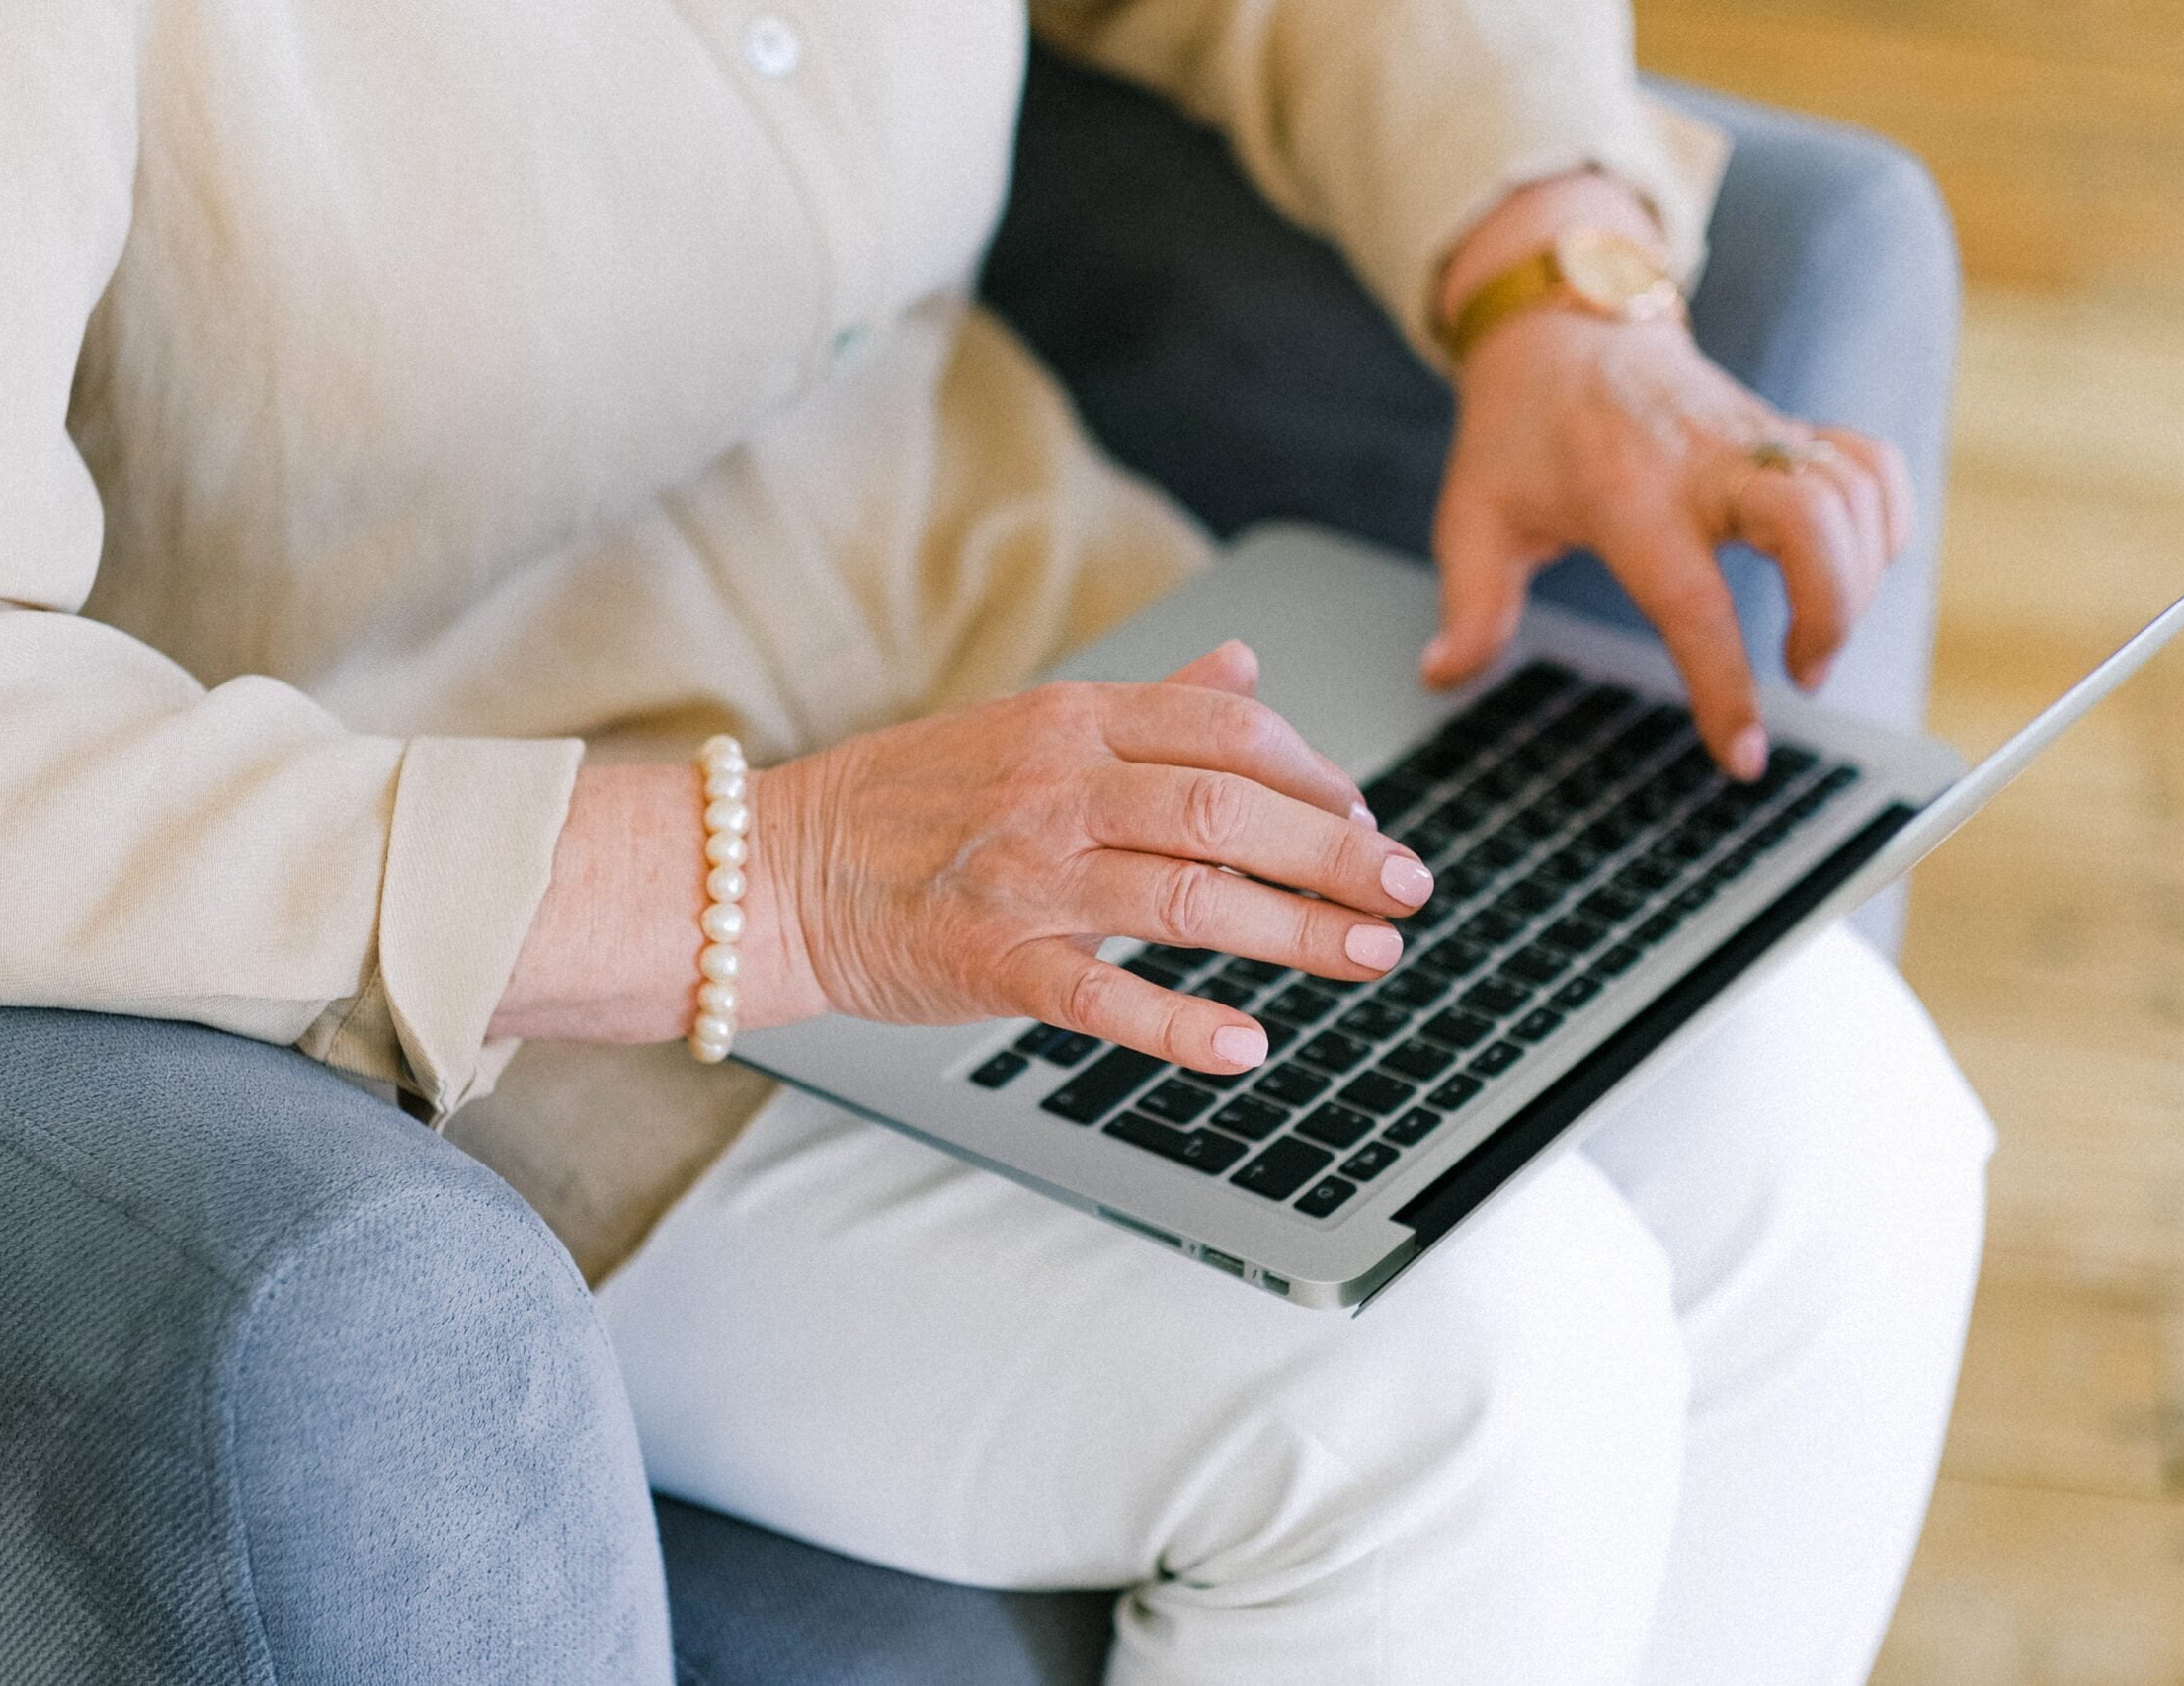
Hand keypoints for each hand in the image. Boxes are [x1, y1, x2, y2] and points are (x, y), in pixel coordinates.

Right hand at [758, 641, 1434, 1072]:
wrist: (775, 869)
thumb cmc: (909, 803)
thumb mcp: (1028, 724)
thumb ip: (1147, 703)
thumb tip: (1246, 666)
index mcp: (1071, 720)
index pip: (1225, 730)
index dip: (1315, 773)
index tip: (1366, 815)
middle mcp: (1056, 787)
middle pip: (1224, 809)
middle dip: (1334, 851)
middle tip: (1408, 889)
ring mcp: (1024, 876)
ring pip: (1184, 897)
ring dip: (1293, 931)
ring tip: (1371, 956)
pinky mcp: (989, 962)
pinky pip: (1099, 995)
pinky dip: (1178, 1023)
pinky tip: (1247, 1044)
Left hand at [1425, 177, 1912, 779]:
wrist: (1563, 326)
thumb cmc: (1517, 433)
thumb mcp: (1472, 517)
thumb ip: (1469, 606)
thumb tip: (1441, 677)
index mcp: (1624, 497)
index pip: (1692, 602)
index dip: (1725, 687)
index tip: (1745, 758)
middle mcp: (1705, 461)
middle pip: (1813, 523)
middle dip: (1832, 612)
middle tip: (1804, 673)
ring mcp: (1755, 437)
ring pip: (1852, 495)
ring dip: (1860, 579)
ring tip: (1815, 643)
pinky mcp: (1787, 427)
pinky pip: (1867, 464)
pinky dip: (1882, 518)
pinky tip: (1854, 567)